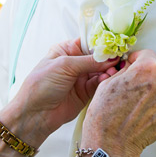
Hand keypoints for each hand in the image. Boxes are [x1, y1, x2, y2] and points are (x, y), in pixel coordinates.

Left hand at [6, 39, 122, 141]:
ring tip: (113, 71)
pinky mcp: (86, 92)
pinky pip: (100, 84)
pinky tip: (108, 79)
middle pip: (98, 57)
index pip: (89, 42)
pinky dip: (105, 81)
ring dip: (109, 70)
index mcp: (67, 50)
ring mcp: (81, 78)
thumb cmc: (41, 84)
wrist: (35, 113)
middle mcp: (75, 63)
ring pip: (101, 70)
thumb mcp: (64, 65)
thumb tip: (110, 57)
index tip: (116, 43)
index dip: (102, 43)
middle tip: (119, 58)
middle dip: (109, 57)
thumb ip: (88, 61)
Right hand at [81, 50, 155, 156]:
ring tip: (143, 100)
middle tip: (137, 86)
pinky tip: (146, 112)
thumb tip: (132, 65)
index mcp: (147, 68)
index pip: (148, 54)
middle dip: (150, 75)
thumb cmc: (105, 114)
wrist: (111, 145)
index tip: (133, 66)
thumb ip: (126, 70)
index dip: (137, 60)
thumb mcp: (109, 82)